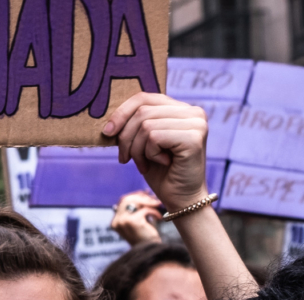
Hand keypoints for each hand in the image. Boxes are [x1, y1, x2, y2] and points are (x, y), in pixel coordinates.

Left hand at [104, 93, 208, 211]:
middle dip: (126, 138)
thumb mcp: (143, 142)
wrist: (180, 198)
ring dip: (137, 150)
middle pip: (142, 111)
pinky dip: (149, 154)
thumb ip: (135, 124)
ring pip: (146, 125)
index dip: (121, 113)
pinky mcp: (194, 138)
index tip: (107, 133)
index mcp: (181, 109)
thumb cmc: (160, 171)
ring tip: (144, 163)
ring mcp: (196, 123)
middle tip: (126, 158)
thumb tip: (109, 118)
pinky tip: (162, 163)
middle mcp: (193, 112)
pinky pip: (154, 137)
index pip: (144, 97)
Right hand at [110, 191, 162, 245]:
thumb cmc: (146, 236)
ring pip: (135, 202)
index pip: (122, 201)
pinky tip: (159, 218)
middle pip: (127, 199)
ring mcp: (123, 221)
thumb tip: (145, 192)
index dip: (135, 195)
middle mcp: (116, 221)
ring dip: (149, 203)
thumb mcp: (139, 220)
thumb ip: (137, 208)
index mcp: (115, 221)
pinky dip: (154, 212)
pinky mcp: (132, 221)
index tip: (147, 194)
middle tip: (154, 200)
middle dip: (142, 197)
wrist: (150, 250)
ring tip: (158, 206)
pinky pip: (145, 209)